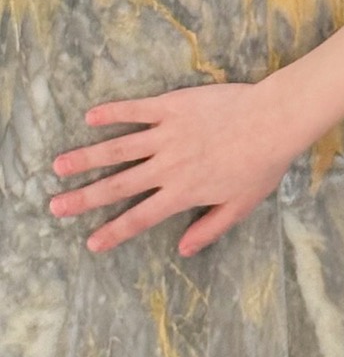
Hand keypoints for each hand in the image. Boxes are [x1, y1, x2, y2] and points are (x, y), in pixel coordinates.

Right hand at [48, 82, 297, 257]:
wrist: (274, 122)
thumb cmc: (262, 165)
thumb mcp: (240, 205)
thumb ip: (210, 228)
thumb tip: (184, 249)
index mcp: (183, 193)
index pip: (140, 218)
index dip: (114, 232)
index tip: (91, 243)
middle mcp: (168, 167)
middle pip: (118, 186)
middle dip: (84, 198)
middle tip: (56, 207)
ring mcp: (168, 135)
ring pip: (118, 149)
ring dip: (86, 158)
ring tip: (59, 166)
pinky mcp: (172, 107)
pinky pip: (136, 110)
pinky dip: (112, 113)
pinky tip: (90, 117)